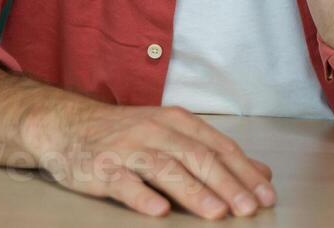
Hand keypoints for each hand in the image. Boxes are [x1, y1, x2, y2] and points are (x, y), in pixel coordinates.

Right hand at [30, 100, 276, 218]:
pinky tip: (158, 211)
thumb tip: (261, 173)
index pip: (217, 147)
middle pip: (196, 157)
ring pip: (165, 169)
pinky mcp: (102, 167)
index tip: (265, 194)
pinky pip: (124, 183)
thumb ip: (215, 153)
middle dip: (226, 184)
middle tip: (248, 208)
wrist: (68, 125)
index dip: (243, 171)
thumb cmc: (126, 133)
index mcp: (176, 122)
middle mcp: (155, 131)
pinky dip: (142, 196)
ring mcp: (128, 149)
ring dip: (193, 192)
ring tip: (216, 212)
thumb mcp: (172, 133)